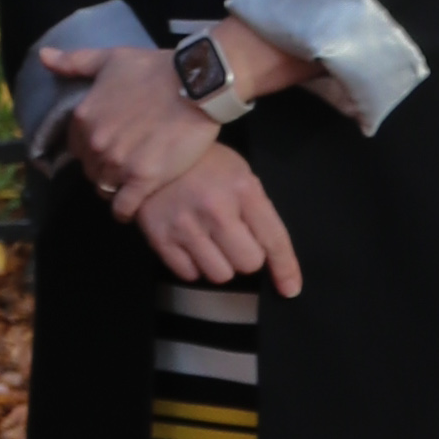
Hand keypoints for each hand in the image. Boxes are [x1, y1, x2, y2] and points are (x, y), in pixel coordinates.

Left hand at [42, 25, 305, 213]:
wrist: (195, 84)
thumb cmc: (154, 68)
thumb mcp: (110, 58)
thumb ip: (73, 62)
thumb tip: (43, 56)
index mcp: (84, 117)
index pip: (76, 147)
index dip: (92, 149)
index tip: (109, 147)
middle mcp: (95, 143)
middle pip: (91, 169)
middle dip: (104, 168)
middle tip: (125, 163)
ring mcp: (118, 163)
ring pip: (105, 188)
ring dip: (115, 187)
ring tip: (131, 182)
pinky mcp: (144, 179)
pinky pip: (123, 207)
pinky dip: (125, 210)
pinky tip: (133, 205)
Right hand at [132, 148, 304, 294]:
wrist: (149, 150)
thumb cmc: (203, 163)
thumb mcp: (239, 174)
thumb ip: (257, 211)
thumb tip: (272, 257)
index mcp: (242, 188)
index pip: (273, 239)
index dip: (285, 268)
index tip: (289, 289)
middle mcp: (216, 208)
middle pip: (247, 263)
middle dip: (244, 256)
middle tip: (233, 240)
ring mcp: (185, 224)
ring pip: (220, 274)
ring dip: (219, 264)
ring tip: (209, 241)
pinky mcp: (159, 236)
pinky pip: (188, 274)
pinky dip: (193, 265)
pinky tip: (189, 243)